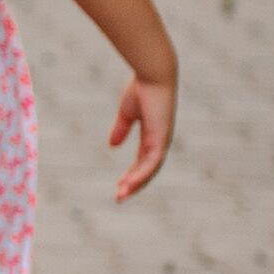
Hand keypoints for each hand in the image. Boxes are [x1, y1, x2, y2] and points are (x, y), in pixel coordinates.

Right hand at [107, 73, 174, 199]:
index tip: (119, 186)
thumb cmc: (141, 89)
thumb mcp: (126, 113)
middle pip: (147, 170)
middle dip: (133, 184)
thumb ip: (121, 129)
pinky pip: (152, 162)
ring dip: (136, 184)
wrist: (153, 75)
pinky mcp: (161, 139)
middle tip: (119, 197)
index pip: (142, 161)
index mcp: (152, 135)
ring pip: (150, 170)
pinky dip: (141, 174)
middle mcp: (159, 142)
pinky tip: (129, 183)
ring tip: (122, 195)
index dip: (131, 174)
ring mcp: (162, 141)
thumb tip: (112, 146)